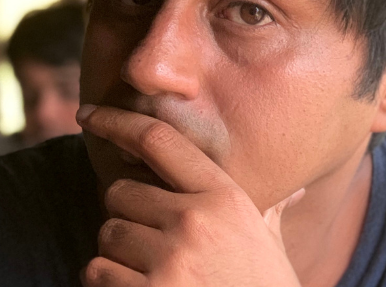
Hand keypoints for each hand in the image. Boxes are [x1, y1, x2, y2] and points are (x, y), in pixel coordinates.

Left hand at [77, 105, 303, 286]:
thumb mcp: (270, 246)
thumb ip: (268, 211)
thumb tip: (295, 190)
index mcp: (226, 199)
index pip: (160, 141)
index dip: (118, 121)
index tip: (90, 115)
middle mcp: (195, 222)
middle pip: (121, 192)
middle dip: (128, 214)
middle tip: (152, 241)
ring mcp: (169, 262)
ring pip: (108, 233)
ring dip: (118, 253)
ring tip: (152, 273)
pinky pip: (97, 272)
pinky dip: (109, 283)